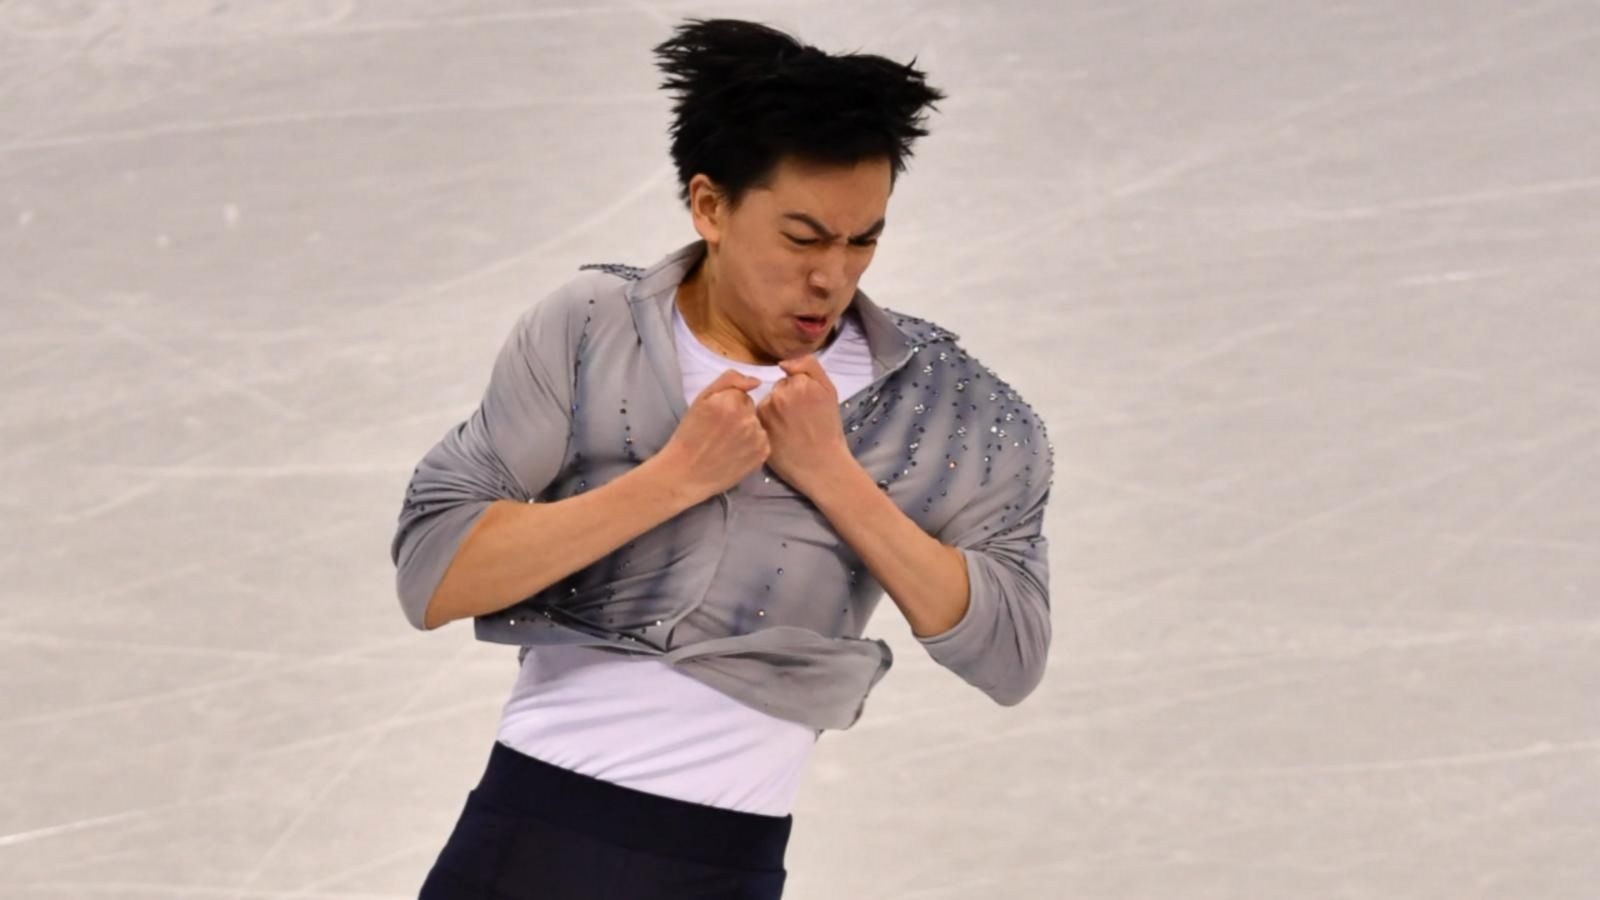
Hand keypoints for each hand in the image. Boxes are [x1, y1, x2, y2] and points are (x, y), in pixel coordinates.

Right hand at [659, 369, 768, 502]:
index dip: (728, 406)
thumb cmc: (690, 435)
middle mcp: (748, 418)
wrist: (687, 472)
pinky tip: (735, 453)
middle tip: (720, 433)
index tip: (716, 418)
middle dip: (739, 417)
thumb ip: (729, 381)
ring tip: (727, 444)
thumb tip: (756, 382)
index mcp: (732, 401)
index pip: (741, 395)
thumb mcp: (701, 399)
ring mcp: (757, 437)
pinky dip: (752, 446)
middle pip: (751, 410)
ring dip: (747, 432)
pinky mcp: (762, 453)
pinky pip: (762, 442)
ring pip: (757, 425)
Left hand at [755, 354, 853, 496]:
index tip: (810, 406)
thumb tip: (783, 363)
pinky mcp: (758, 426)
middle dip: (787, 399)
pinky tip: (780, 435)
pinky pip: (760, 416)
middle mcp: (780, 395)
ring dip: (776, 410)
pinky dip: (768, 423)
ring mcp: (766, 411)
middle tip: (801, 419)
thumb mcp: (829, 390)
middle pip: (779, 388)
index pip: (792, 376)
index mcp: (800, 384)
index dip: (802, 390)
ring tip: (791, 428)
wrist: (821, 464)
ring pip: (768, 401)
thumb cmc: (828, 428)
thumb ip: (809, 366)